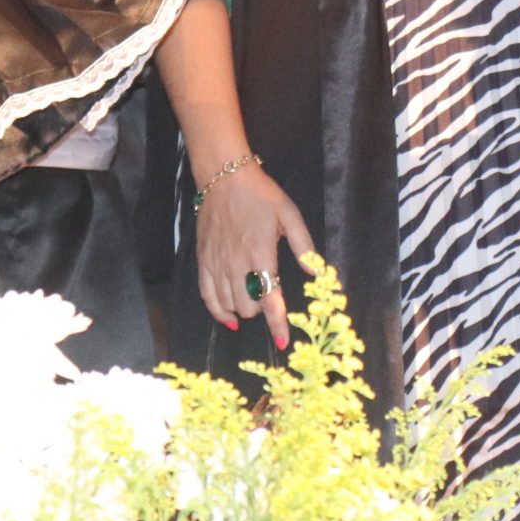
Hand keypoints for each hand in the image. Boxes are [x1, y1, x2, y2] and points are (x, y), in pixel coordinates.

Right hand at [196, 162, 318, 349]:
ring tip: (253, 305)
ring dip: (243, 311)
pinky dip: (218, 311)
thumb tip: (316, 271)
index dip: (278, 323)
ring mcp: (217, 264)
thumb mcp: (290, 215)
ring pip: (228, 305)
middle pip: (249, 306)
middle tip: (270, 298)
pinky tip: (228, 318)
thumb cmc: (261, 195)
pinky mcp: (203, 261)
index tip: (284, 341)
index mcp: (261, 254)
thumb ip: (304, 245)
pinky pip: (207, 296)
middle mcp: (237, 264)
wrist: (224, 179)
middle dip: (262, 310)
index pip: (270, 299)